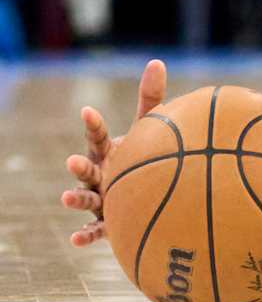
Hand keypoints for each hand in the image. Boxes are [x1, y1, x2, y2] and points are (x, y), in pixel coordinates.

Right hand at [62, 59, 166, 246]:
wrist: (150, 189)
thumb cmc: (145, 154)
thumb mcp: (150, 127)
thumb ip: (151, 97)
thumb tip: (157, 61)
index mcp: (108, 150)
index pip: (98, 135)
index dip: (93, 124)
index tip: (87, 110)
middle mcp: (99, 173)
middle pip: (86, 167)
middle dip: (79, 164)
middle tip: (72, 160)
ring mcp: (100, 197)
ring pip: (84, 198)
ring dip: (74, 198)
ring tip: (65, 198)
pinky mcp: (106, 220)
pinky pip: (94, 229)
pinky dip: (84, 235)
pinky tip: (75, 240)